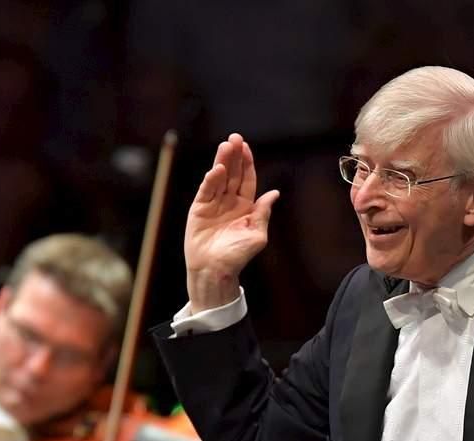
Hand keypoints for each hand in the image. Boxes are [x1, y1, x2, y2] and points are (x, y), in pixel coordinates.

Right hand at [185, 133, 279, 309]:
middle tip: (234, 138)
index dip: (247, 163)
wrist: (216, 271)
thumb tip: (274, 193)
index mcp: (245, 207)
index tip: (246, 147)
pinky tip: (216, 169)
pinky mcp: (199, 210)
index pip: (246, 179)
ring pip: (218, 178)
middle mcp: (228, 203)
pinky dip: (210, 180)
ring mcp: (213, 205)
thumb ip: (263, 213)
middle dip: (234, 156)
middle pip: (232, 174)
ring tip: (225, 146)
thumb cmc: (237, 256)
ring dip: (221, 162)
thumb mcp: (257, 235)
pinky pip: (206, 191)